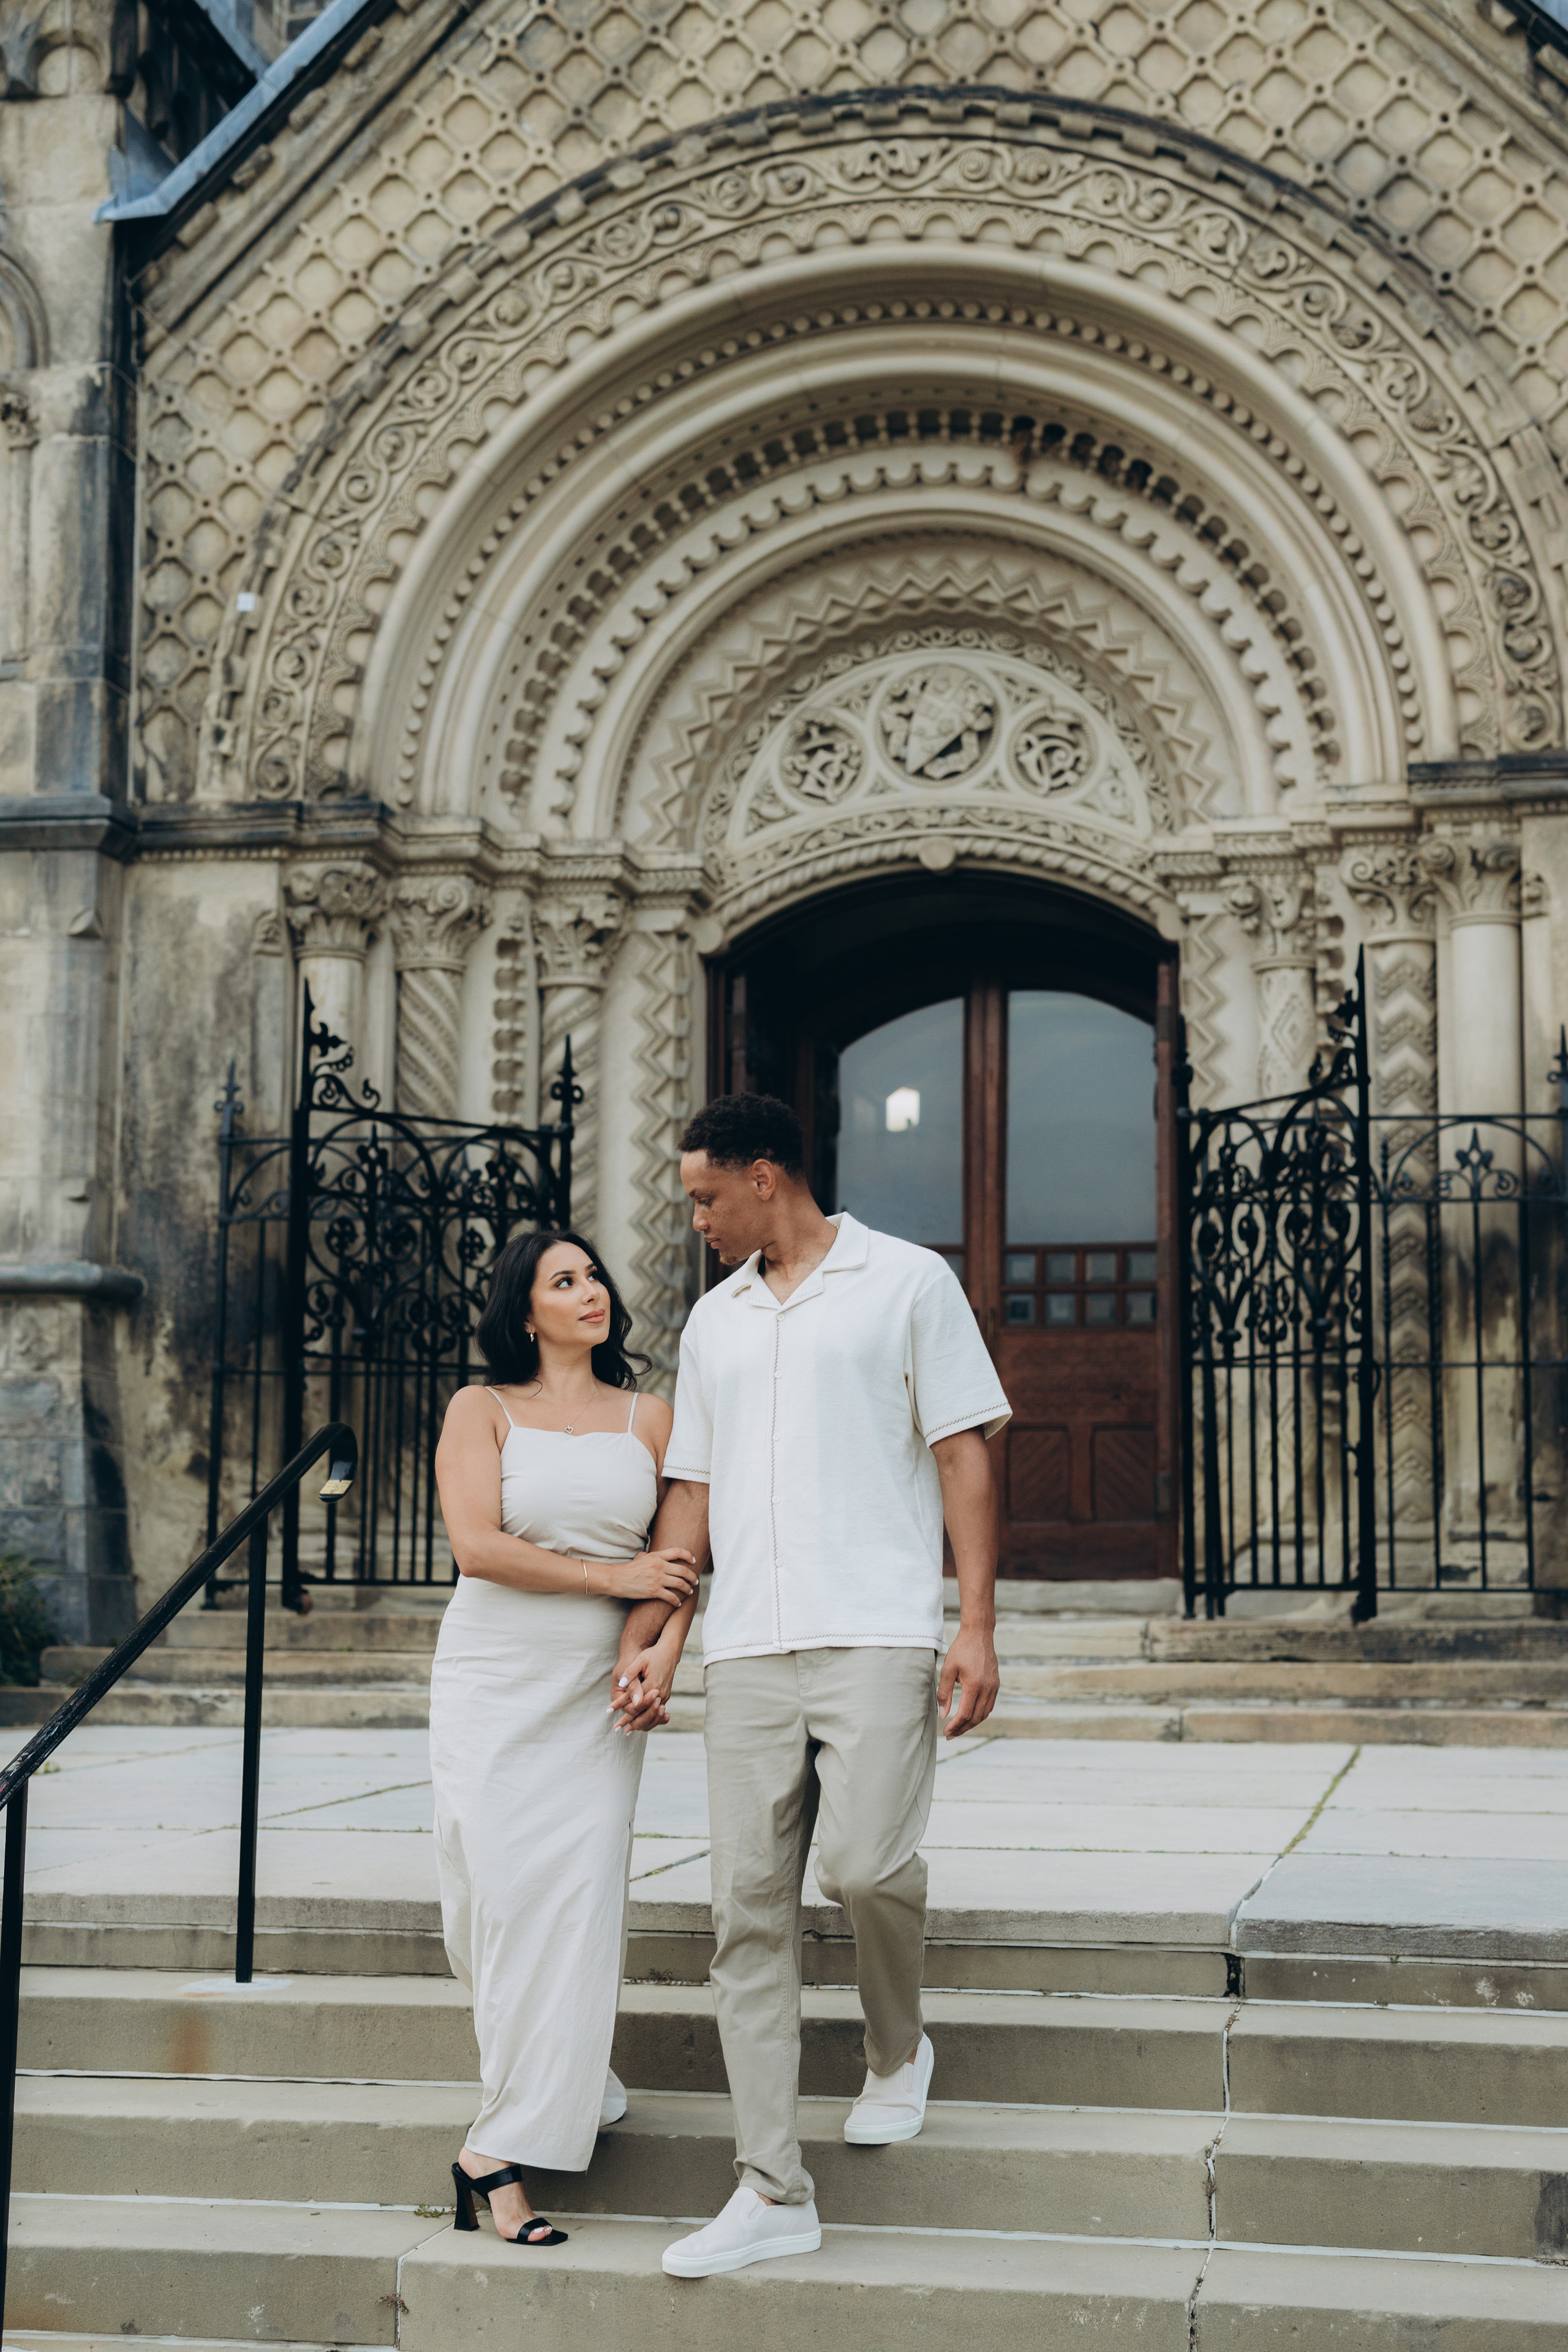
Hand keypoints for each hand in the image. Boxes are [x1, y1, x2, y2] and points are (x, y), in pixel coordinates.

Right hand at [603, 1548, 698, 1604]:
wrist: (616, 1579)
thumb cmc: (627, 1569)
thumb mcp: (640, 1557)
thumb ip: (649, 1555)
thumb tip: (650, 1554)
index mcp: (657, 1556)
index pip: (678, 1551)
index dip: (689, 1555)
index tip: (693, 1561)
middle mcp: (659, 1566)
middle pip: (683, 1570)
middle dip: (692, 1577)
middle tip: (695, 1581)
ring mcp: (657, 1579)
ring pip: (680, 1584)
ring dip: (687, 1589)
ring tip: (689, 1592)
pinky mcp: (654, 1591)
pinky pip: (671, 1597)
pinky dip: (677, 1601)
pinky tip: (678, 1603)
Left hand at [608, 1641, 678, 1734]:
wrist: (669, 1652)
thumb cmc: (652, 1655)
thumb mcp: (640, 1660)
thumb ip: (630, 1673)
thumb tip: (621, 1684)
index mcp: (652, 1685)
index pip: (634, 1700)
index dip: (620, 1706)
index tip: (608, 1711)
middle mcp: (659, 1694)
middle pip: (643, 1713)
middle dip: (630, 1721)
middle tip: (617, 1728)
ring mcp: (664, 1697)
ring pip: (651, 1715)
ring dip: (639, 1723)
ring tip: (627, 1730)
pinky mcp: (665, 1697)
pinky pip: (656, 1712)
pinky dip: (648, 1719)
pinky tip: (641, 1724)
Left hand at [938, 1624, 998, 1738]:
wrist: (979, 1635)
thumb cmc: (961, 1650)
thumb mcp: (948, 1669)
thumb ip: (944, 1693)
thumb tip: (943, 1715)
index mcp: (974, 1686)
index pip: (965, 1714)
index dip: (955, 1726)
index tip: (945, 1732)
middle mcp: (987, 1689)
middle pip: (975, 1718)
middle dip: (962, 1729)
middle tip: (950, 1735)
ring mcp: (994, 1687)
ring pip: (984, 1714)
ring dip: (971, 1724)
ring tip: (959, 1729)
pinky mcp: (996, 1685)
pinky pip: (989, 1706)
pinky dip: (979, 1714)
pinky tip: (970, 1716)